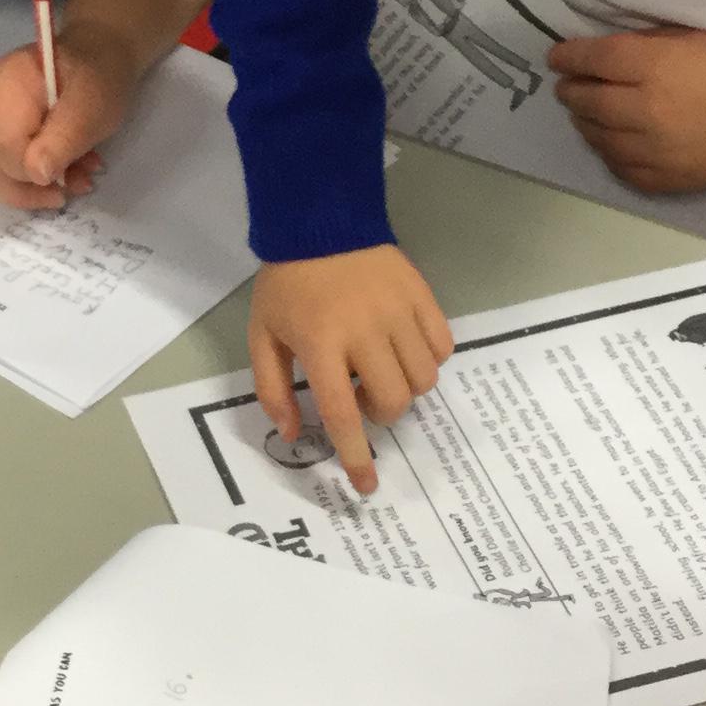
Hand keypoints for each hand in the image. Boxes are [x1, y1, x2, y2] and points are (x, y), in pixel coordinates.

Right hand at [0, 18, 138, 211]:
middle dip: (26, 189)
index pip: (3, 146)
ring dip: (28, 186)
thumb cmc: (97, 78)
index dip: (32, 174)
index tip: (69, 184)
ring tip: (71, 182)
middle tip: (64, 195)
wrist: (96, 55)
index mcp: (4, 86)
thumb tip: (37, 175)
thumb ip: (63, 141)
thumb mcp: (92, 110)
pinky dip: (26, 176)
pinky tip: (62, 173)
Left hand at [249, 247, 451, 495]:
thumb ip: (272, 388)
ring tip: (382, 369)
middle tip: (361, 395)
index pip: (344, 413)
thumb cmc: (287, 283)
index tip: (366, 485)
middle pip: (393, 400)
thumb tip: (291, 434)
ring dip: (405, 388)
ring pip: (424, 377)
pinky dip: (430, 358)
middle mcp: (365, 331)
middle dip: (381, 414)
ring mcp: (398, 311)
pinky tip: (406, 349)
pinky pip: (443, 345)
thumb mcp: (262, 335)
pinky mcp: (422, 294)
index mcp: (321, 344)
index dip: (356, 455)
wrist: (320, 220)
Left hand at [547, 27, 705, 192]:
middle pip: (587, 100)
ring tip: (587, 112)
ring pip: (597, 137)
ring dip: (585, 122)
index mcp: (654, 65)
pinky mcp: (665, 179)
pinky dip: (609, 152)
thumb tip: (603, 54)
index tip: (557, 57)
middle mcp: (645, 109)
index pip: (592, 60)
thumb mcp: (688, 37)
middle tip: (568, 85)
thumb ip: (644, 44)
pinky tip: (611, 141)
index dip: (568, 57)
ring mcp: (653, 149)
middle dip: (571, 90)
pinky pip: (619, 167)